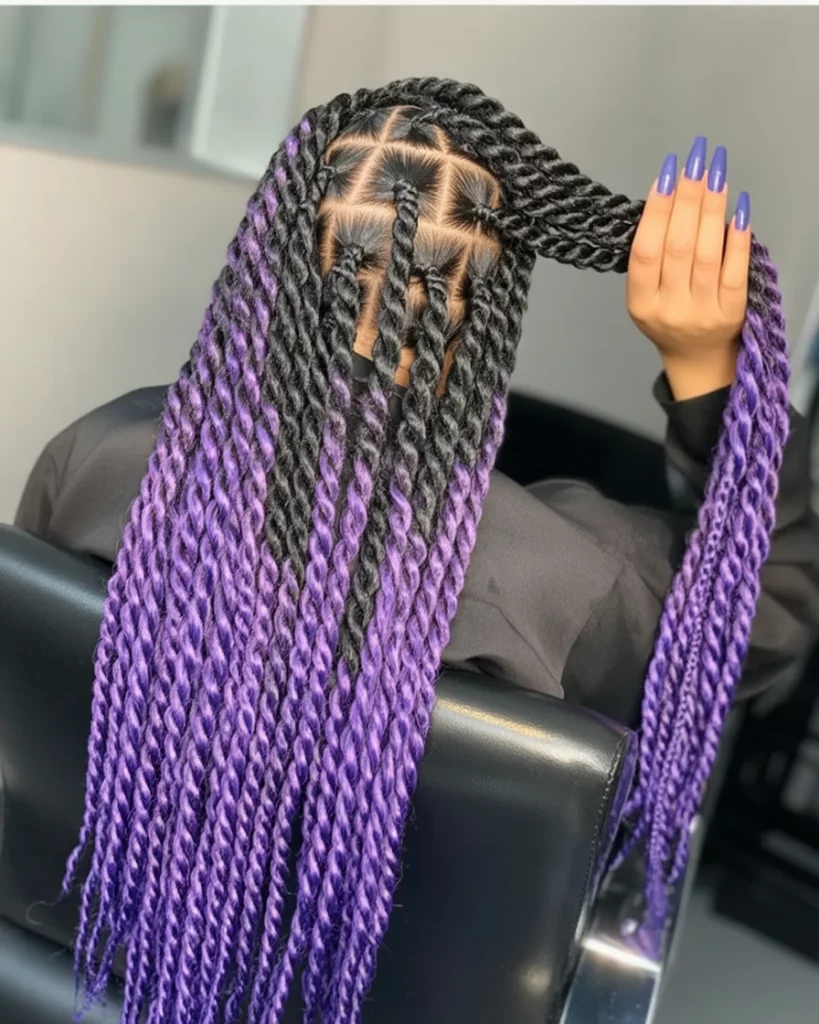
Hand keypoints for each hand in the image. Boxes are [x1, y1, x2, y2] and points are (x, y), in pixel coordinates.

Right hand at [627, 136, 750, 400]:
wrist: (697, 358)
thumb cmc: (668, 315)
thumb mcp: (647, 294)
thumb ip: (653, 256)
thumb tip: (671, 196)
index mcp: (642, 304)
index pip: (645, 253)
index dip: (655, 212)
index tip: (666, 174)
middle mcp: (671, 310)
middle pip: (678, 248)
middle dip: (686, 199)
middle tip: (695, 161)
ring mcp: (703, 312)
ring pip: (707, 254)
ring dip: (711, 208)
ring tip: (715, 173)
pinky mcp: (732, 312)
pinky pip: (735, 270)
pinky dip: (736, 237)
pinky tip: (738, 208)